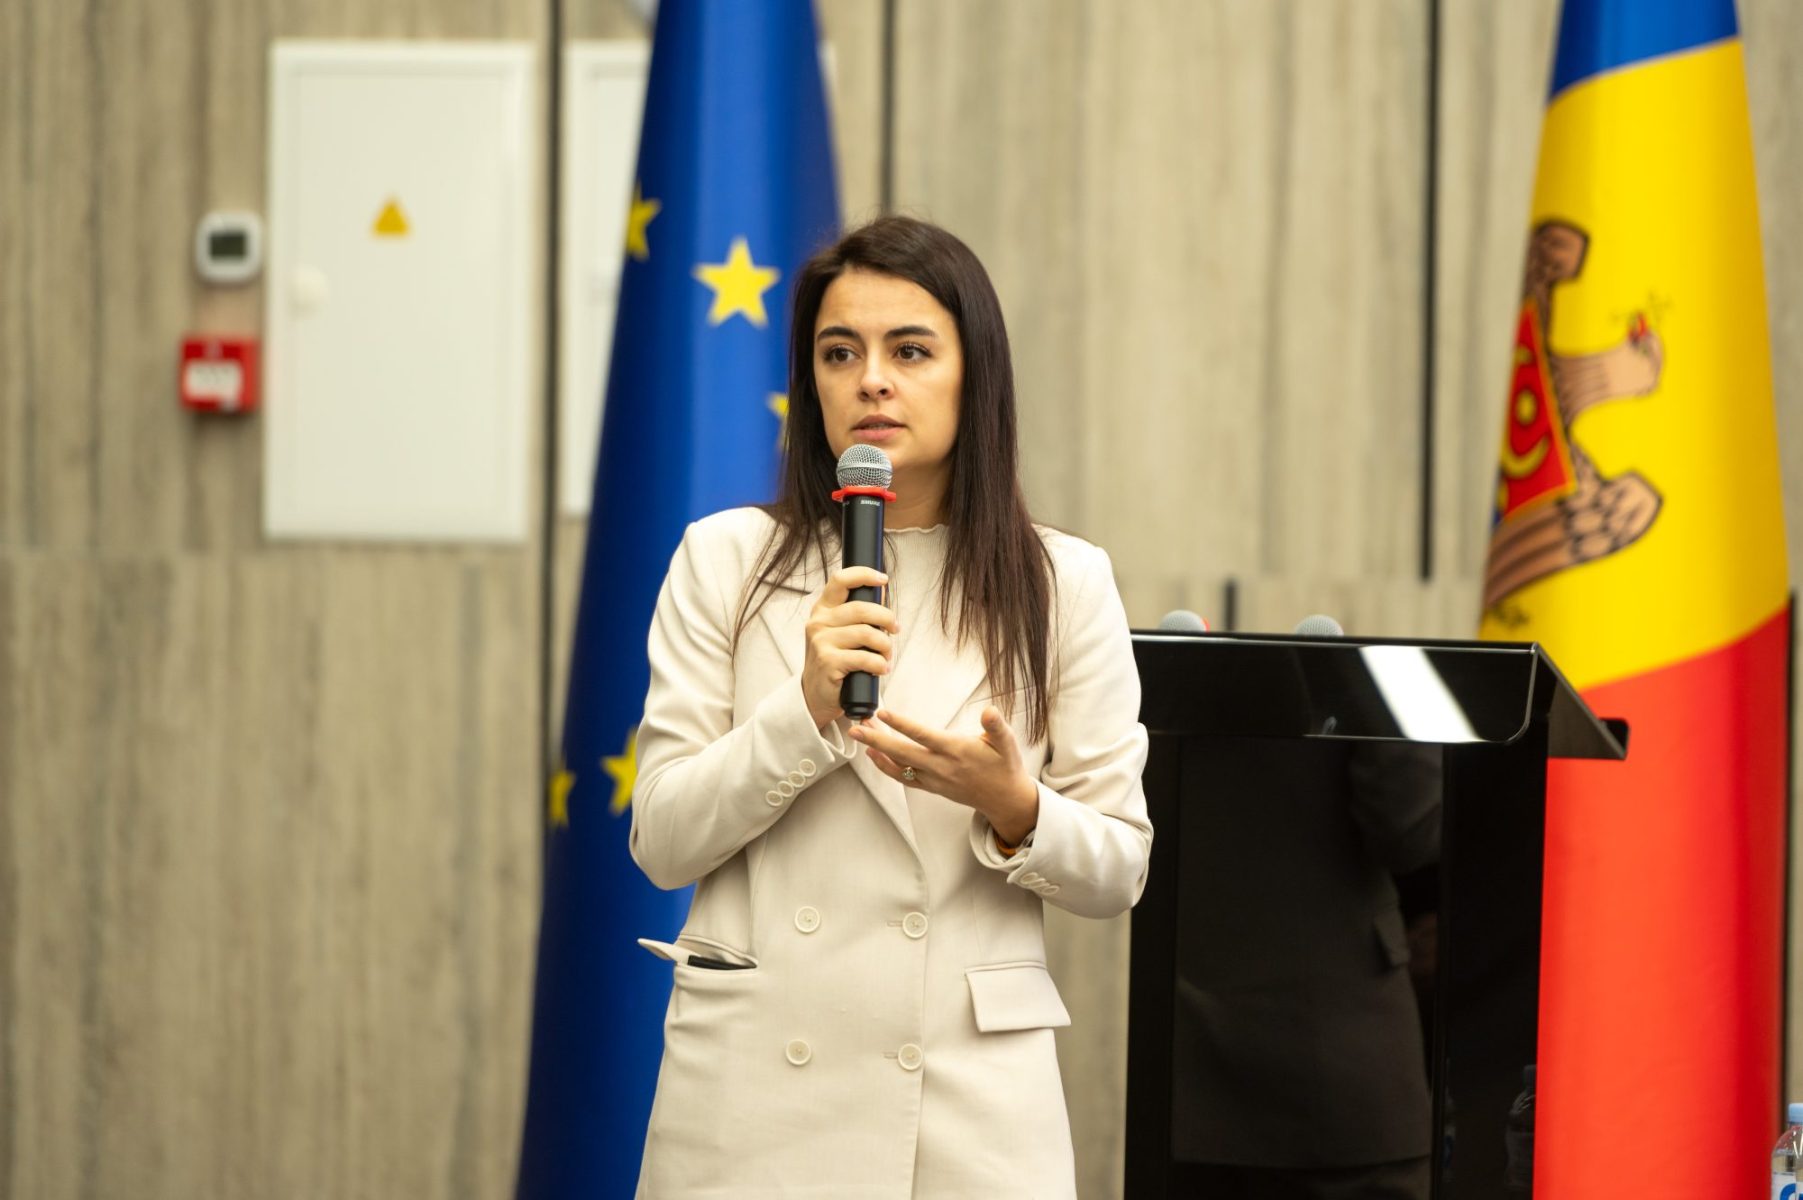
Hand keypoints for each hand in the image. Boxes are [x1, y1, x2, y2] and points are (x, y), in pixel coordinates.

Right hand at [802, 567, 898, 728]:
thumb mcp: (839, 633)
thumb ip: (856, 616)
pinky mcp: (828, 662)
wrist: (816, 694)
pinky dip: (880, 664)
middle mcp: (818, 623)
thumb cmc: (835, 660)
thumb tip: (883, 595)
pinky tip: (881, 669)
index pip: (840, 580)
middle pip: (862, 608)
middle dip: (887, 618)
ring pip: (867, 634)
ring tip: (886, 655)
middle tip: (895, 630)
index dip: (864, 575)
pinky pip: (865, 658)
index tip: (883, 579)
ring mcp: (821, 642)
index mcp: (822, 610)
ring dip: (885, 646)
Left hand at [849, 707, 1038, 844]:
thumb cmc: (1004, 766)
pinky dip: (886, 768)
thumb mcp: (1007, 742)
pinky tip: (874, 756)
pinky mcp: (932, 787)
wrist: (1004, 798)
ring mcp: (934, 779)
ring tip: (860, 734)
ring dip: (877, 751)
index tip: (882, 713)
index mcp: (956, 751)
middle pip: (901, 753)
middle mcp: (941, 767)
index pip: (923, 736)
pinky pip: (903, 778)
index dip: (901, 724)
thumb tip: (989, 711)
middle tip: (856, 727)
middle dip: (876, 740)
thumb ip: (996, 726)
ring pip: (899, 766)